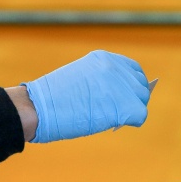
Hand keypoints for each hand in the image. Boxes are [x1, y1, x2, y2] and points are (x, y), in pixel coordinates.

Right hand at [23, 50, 151, 142]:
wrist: (38, 108)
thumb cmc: (53, 99)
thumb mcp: (82, 78)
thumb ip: (102, 81)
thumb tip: (121, 96)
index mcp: (104, 58)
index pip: (133, 70)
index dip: (130, 86)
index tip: (124, 97)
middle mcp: (115, 67)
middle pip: (140, 86)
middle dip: (133, 99)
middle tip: (120, 111)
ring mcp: (121, 84)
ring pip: (142, 100)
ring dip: (132, 110)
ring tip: (116, 117)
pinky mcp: (124, 104)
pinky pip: (140, 115)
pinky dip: (131, 122)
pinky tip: (116, 123)